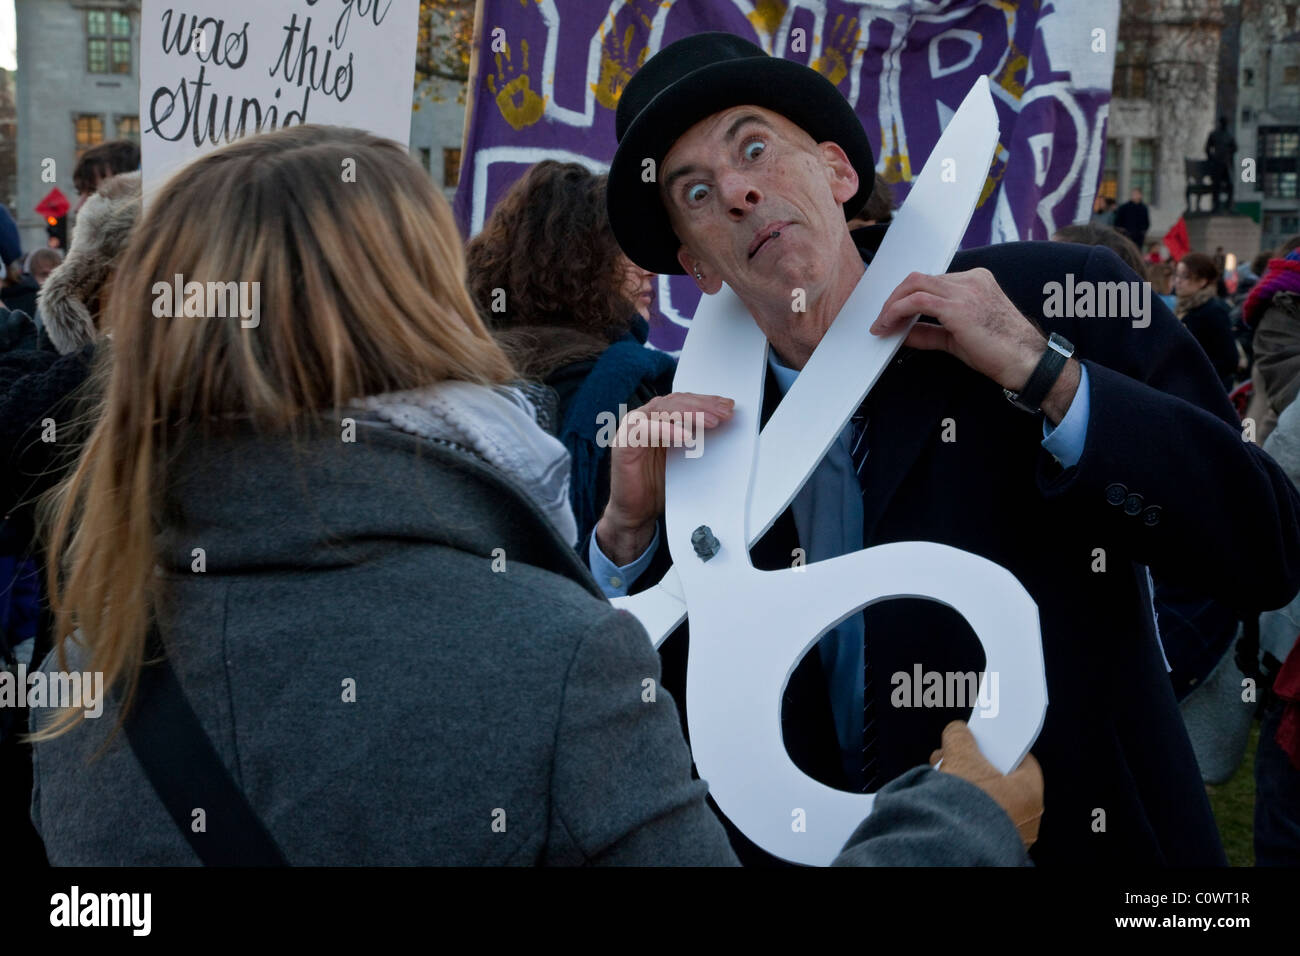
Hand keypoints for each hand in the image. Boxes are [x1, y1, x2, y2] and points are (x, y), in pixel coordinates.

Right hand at [594, 392, 734, 565]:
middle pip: (674, 401)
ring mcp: (631, 430)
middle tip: (724, 413)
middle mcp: (644, 419)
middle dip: (702, 405)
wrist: (637, 513)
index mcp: (658, 419)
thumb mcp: (686, 458)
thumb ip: (699, 439)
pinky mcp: (623, 445)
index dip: (707, 401)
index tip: (728, 406)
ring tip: (711, 421)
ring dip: (689, 414)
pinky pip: (645, 430)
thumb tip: (726, 425)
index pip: (684, 401)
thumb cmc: (659, 485)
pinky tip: (686, 436)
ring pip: (661, 410)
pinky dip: (666, 430)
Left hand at [870, 269, 1079, 422]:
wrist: (1025, 362)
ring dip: (891, 305)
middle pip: (919, 279)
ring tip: (881, 325)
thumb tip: (901, 332)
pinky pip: (917, 301)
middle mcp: (970, 280)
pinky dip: (897, 311)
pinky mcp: (958, 307)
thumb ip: (928, 331)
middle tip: (881, 320)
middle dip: (894, 298)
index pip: (931, 282)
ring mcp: (965, 290)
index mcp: (974, 281)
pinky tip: (889, 326)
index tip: (891, 315)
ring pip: (914, 285)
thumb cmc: (998, 352)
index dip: (906, 297)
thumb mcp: (956, 338)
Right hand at [929, 720, 1043, 847]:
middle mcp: (1026, 819)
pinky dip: (961, 808)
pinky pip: (977, 819)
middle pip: (1000, 779)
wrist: (949, 847)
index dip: (1001, 745)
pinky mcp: (989, 846)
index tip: (984, 738)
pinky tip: (942, 801)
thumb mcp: (960, 757)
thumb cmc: (965, 805)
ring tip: (941, 779)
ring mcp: (1008, 835)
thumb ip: (960, 737)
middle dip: (974, 765)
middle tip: (954, 757)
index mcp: (1030, 794)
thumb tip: (957, 732)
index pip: (1022, 760)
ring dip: (963, 786)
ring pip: (986, 800)